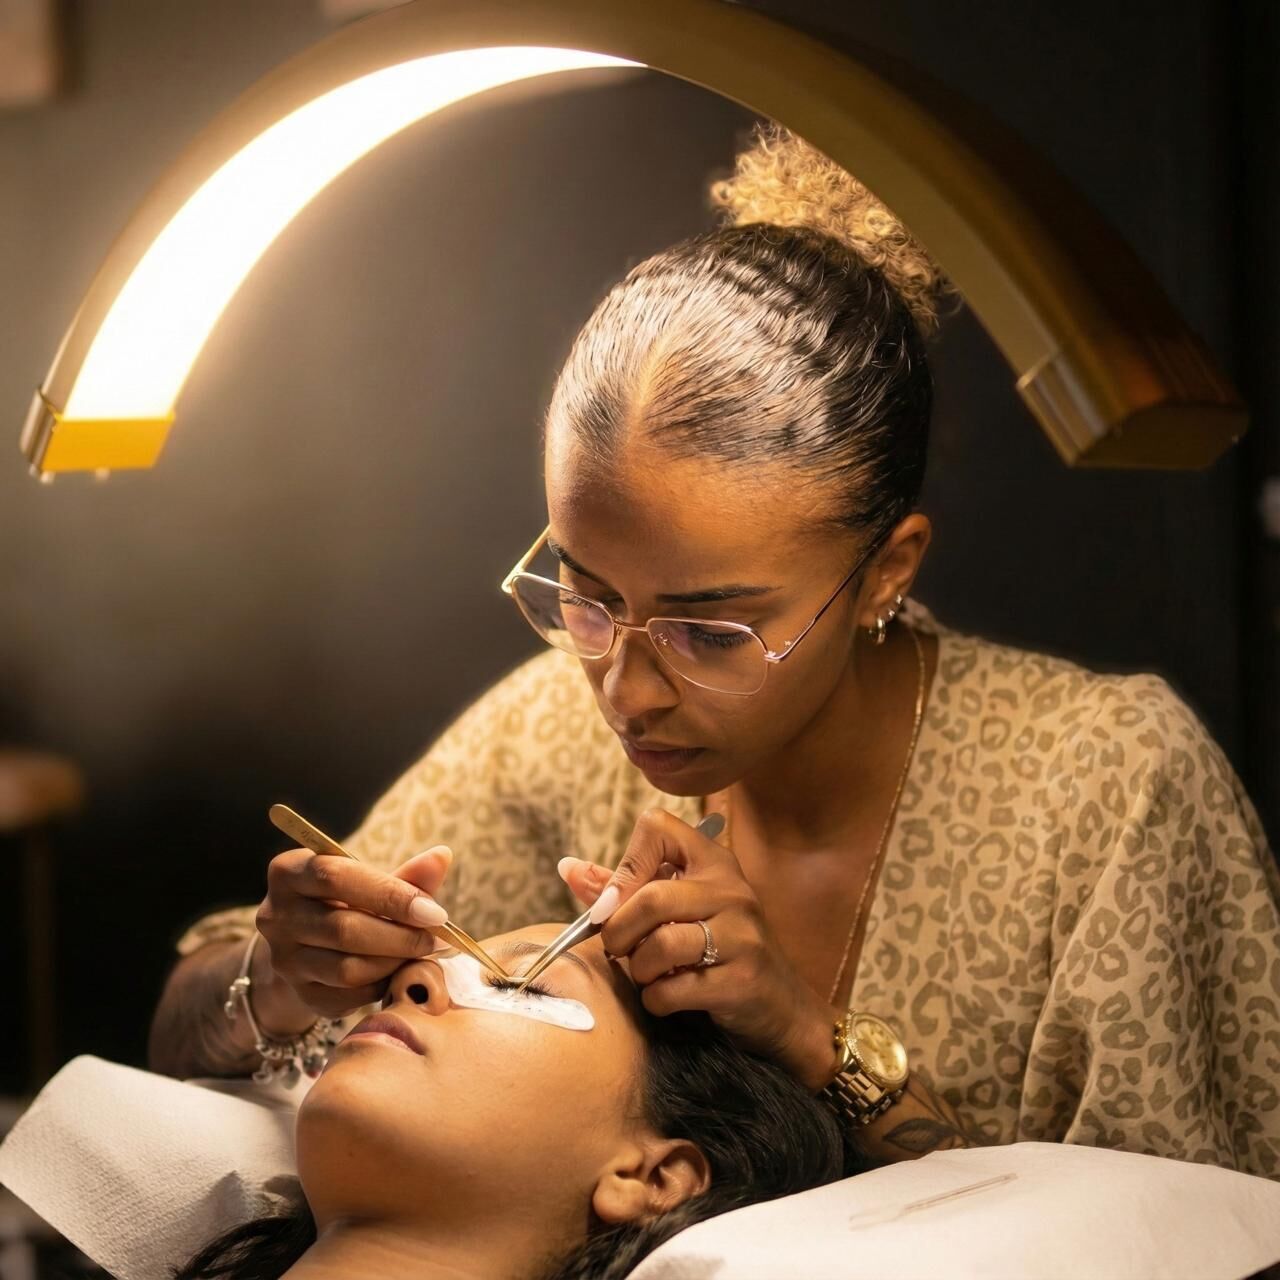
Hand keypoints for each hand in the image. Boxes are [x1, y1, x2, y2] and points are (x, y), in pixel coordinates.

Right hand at [253, 845, 451, 1026]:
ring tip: (422, 952)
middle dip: (400, 936)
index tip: (434, 911)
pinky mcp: (300, 993)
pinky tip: (399, 971)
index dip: (389, 895)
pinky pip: (349, 996)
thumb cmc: (350, 900)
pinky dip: (382, 985)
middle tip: (436, 938)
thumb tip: (442, 856)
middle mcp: (275, 915)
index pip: (335, 878)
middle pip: (343, 929)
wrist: (313, 943)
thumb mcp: (371, 880)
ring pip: (347, 969)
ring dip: (395, 962)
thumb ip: (406, 873)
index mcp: (289, 872)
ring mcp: (283, 959)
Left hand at [560, 808, 838, 1089]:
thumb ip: (624, 888)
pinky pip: (673, 990)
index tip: (618, 899)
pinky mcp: (741, 980)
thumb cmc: (719, 951)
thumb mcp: (679, 910)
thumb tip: (567, 868)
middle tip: (618, 948)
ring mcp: (741, 936)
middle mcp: (732, 891)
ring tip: (647, 974)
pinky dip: (656, 1000)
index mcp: (713, 862)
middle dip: (618, 930)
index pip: (657, 828)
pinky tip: (666, 998)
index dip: (626, 863)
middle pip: (651, 897)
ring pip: (661, 945)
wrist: (782, 1008)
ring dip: (638, 969)